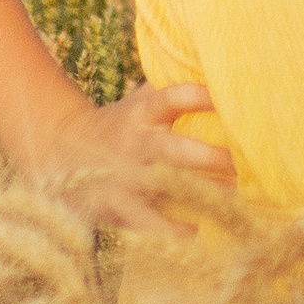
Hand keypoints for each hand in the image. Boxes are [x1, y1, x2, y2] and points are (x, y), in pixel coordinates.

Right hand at [36, 80, 235, 233]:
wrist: (61, 151)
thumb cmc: (118, 124)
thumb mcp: (138, 102)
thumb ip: (171, 90)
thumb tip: (215, 71)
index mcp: (142, 114)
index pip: (172, 99)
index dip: (197, 97)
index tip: (225, 100)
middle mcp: (137, 145)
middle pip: (175, 151)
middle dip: (211, 158)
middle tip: (242, 162)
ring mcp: (127, 178)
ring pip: (165, 189)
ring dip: (200, 196)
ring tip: (234, 202)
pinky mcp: (118, 206)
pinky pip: (148, 223)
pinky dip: (172, 229)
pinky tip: (196, 231)